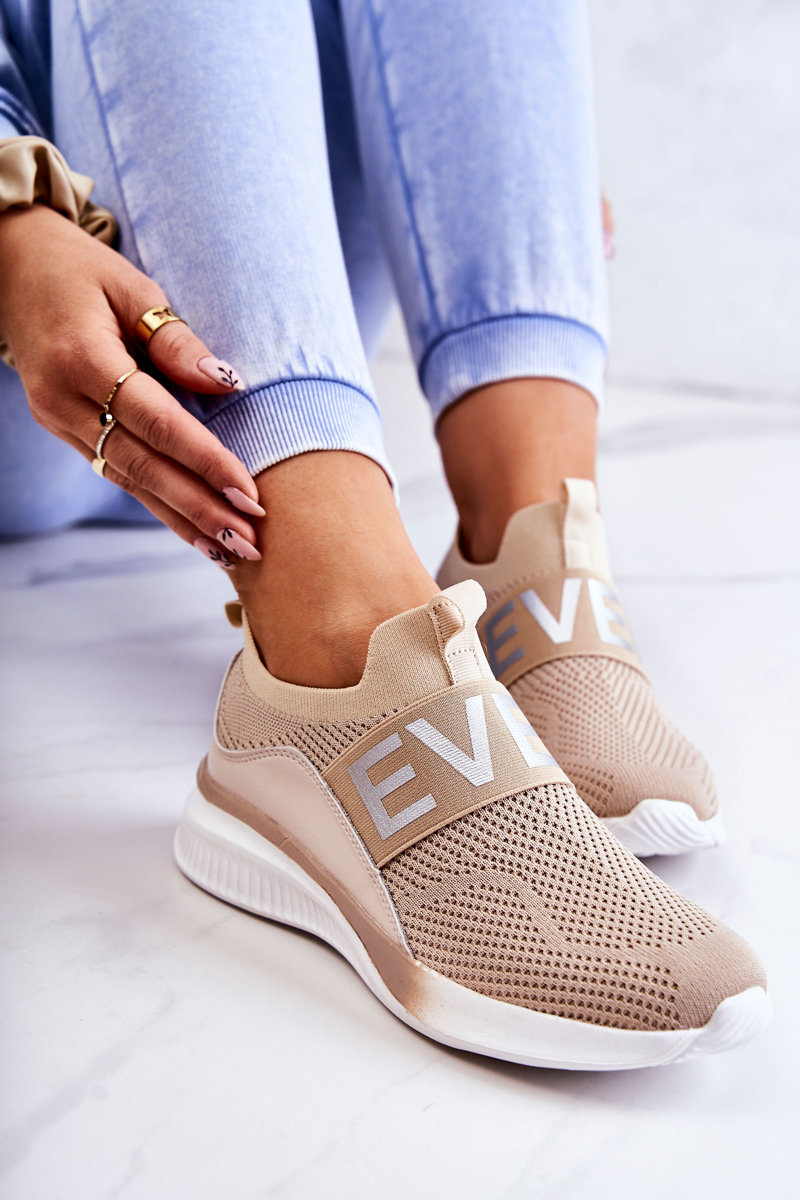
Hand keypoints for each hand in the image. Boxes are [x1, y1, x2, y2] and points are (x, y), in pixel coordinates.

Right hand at [0, 204, 263, 565]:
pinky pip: (119, 474)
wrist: (9, 268)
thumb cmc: (80, 270)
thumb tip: (225, 383)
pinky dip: (160, 505)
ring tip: (233, 549)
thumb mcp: (133, 286)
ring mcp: (59, 421)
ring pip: (129, 481)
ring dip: (183, 519)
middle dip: (200, 508)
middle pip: (142, 465)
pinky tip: (196, 531)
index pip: (155, 421)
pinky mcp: (65, 431)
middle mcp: (64, 401)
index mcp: (81, 358)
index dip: (204, 460)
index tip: (249, 492)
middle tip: (252, 541)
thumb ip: (176, 340)